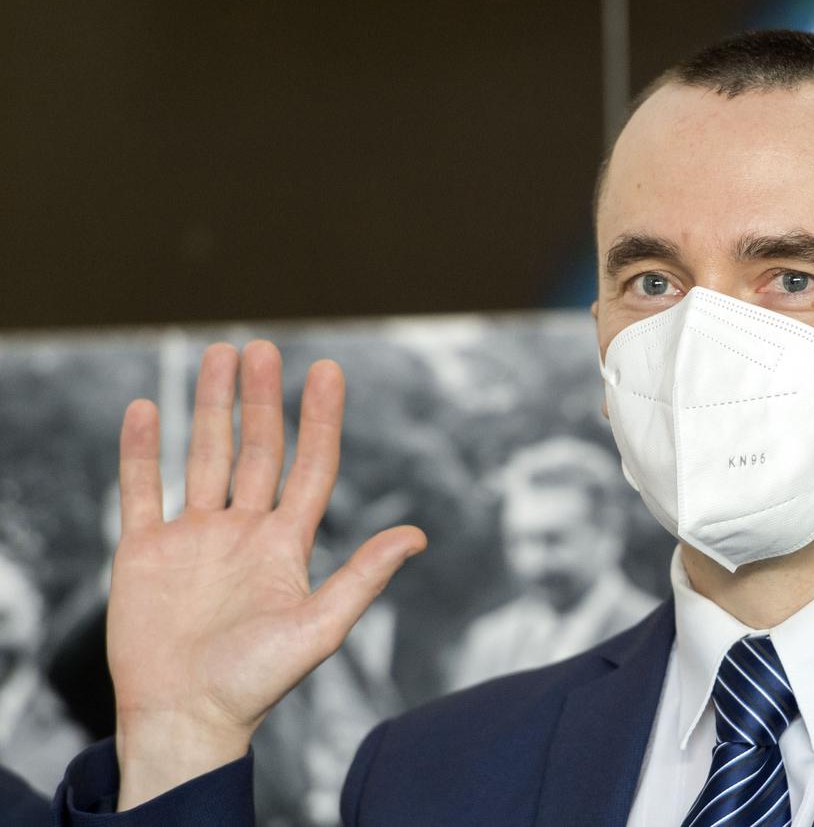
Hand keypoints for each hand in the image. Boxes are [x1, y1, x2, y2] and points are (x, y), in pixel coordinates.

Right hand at [108, 340, 426, 808]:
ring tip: (218, 355)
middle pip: (257, 450)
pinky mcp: (146, 551)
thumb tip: (418, 535)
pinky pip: (143, 488)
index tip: (328, 369)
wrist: (185, 718)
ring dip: (211, 407)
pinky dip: (143, 450)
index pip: (310, 465)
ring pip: (205, 456)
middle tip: (262, 347)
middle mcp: (243, 531)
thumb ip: (362, 577)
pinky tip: (148, 410)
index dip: (320, 418)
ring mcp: (194, 537)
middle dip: (261, 398)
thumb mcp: (319, 628)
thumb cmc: (255, 683)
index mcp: (286, 544)